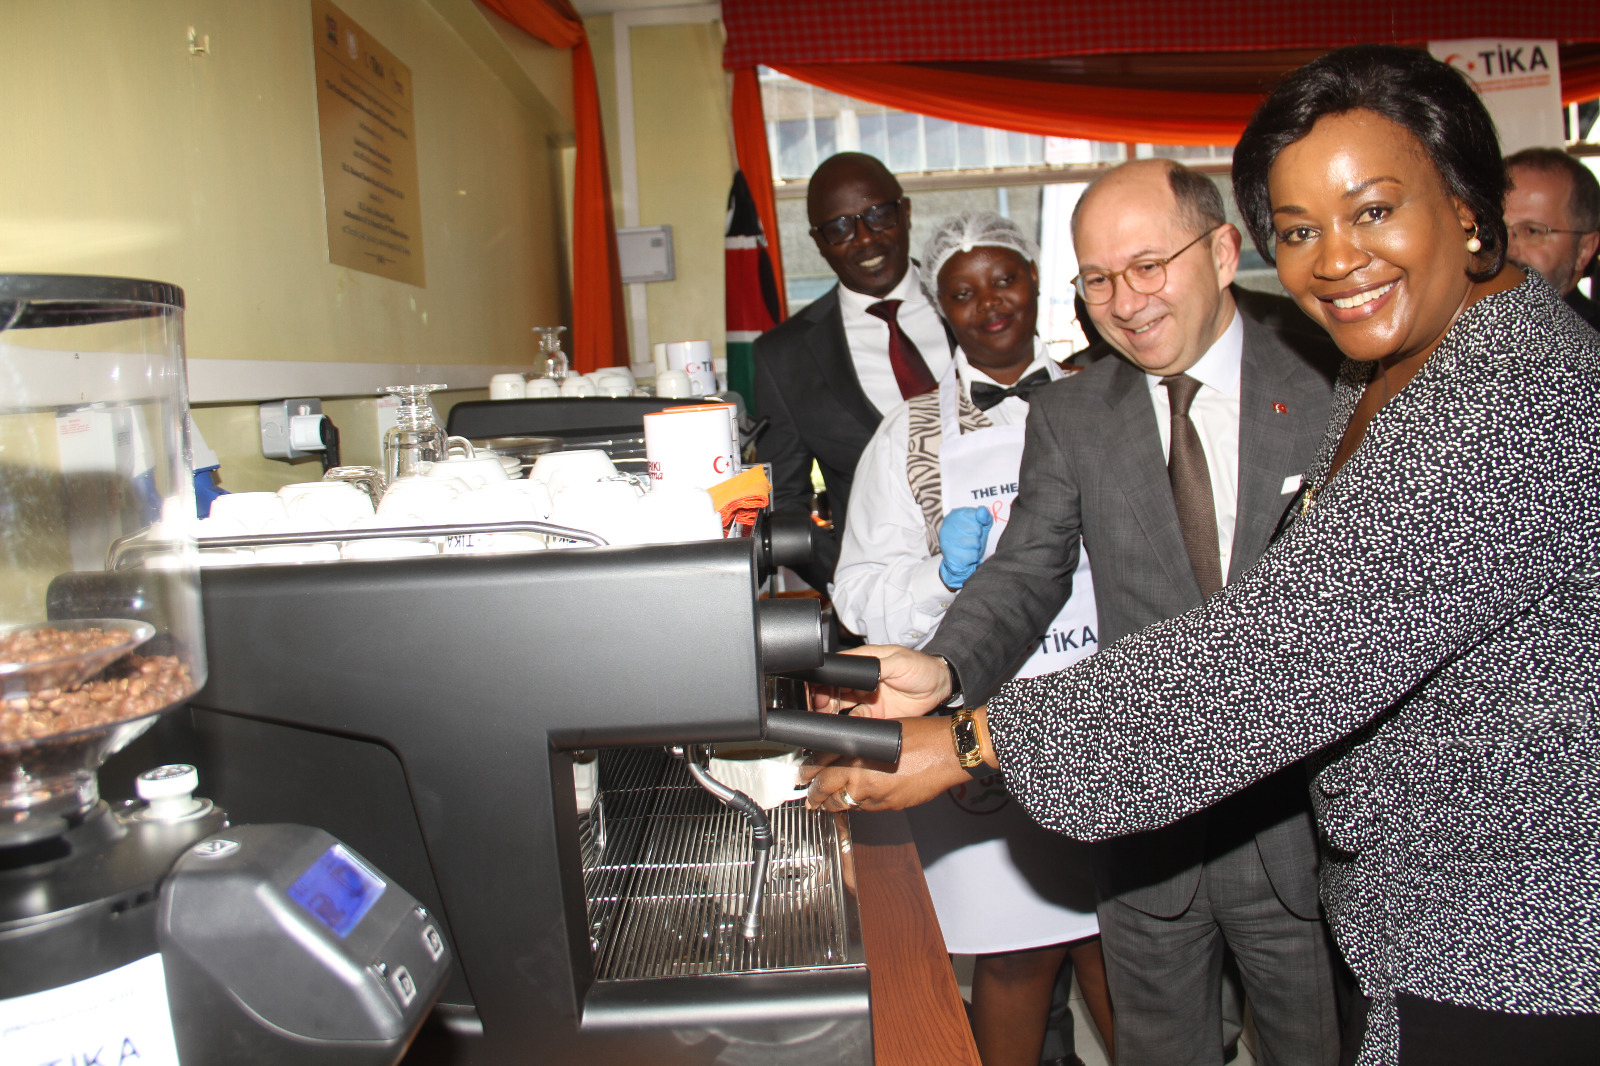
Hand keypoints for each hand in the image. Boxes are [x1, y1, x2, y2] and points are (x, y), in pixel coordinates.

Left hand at [801, 715, 978, 811]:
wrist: (948, 752)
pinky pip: (865, 809)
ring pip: (844, 803)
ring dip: (832, 804)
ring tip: (824, 805)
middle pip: (827, 790)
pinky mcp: (889, 806)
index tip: (803, 775)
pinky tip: (853, 803)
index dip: (808, 772)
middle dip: (814, 795)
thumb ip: (859, 742)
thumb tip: (842, 751)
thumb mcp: (882, 731)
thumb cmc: (922, 736)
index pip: (822, 766)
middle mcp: (863, 778)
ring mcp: (876, 796)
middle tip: (808, 797)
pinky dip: (855, 805)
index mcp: (858, 755)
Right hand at [808, 645, 950, 719]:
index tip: (816, 688)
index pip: (837, 669)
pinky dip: (849, 726)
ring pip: (841, 707)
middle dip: (822, 698)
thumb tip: (857, 670)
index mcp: (864, 662)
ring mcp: (868, 699)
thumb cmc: (922, 668)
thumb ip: (877, 667)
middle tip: (819, 706)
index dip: (824, 678)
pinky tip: (846, 727)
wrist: (941, 688)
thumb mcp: (900, 662)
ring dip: (831, 713)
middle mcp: (862, 681)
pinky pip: (857, 722)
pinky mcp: (876, 715)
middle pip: (834, 689)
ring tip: (827, 717)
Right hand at [937, 507, 992, 588]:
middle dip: (978, 537)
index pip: (977, 515)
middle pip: (977, 529)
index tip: (974, 529)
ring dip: (976, 547)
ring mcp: (947, 540)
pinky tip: (966, 556)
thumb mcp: (981, 525)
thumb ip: (984, 516)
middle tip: (971, 540)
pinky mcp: (949, 555)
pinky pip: (972, 555)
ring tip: (969, 548)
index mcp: (955, 514)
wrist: (959, 561)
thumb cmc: (970, 540)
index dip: (980, 524)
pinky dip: (973, 557)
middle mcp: (948, 525)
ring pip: (975, 542)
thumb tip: (982, 512)